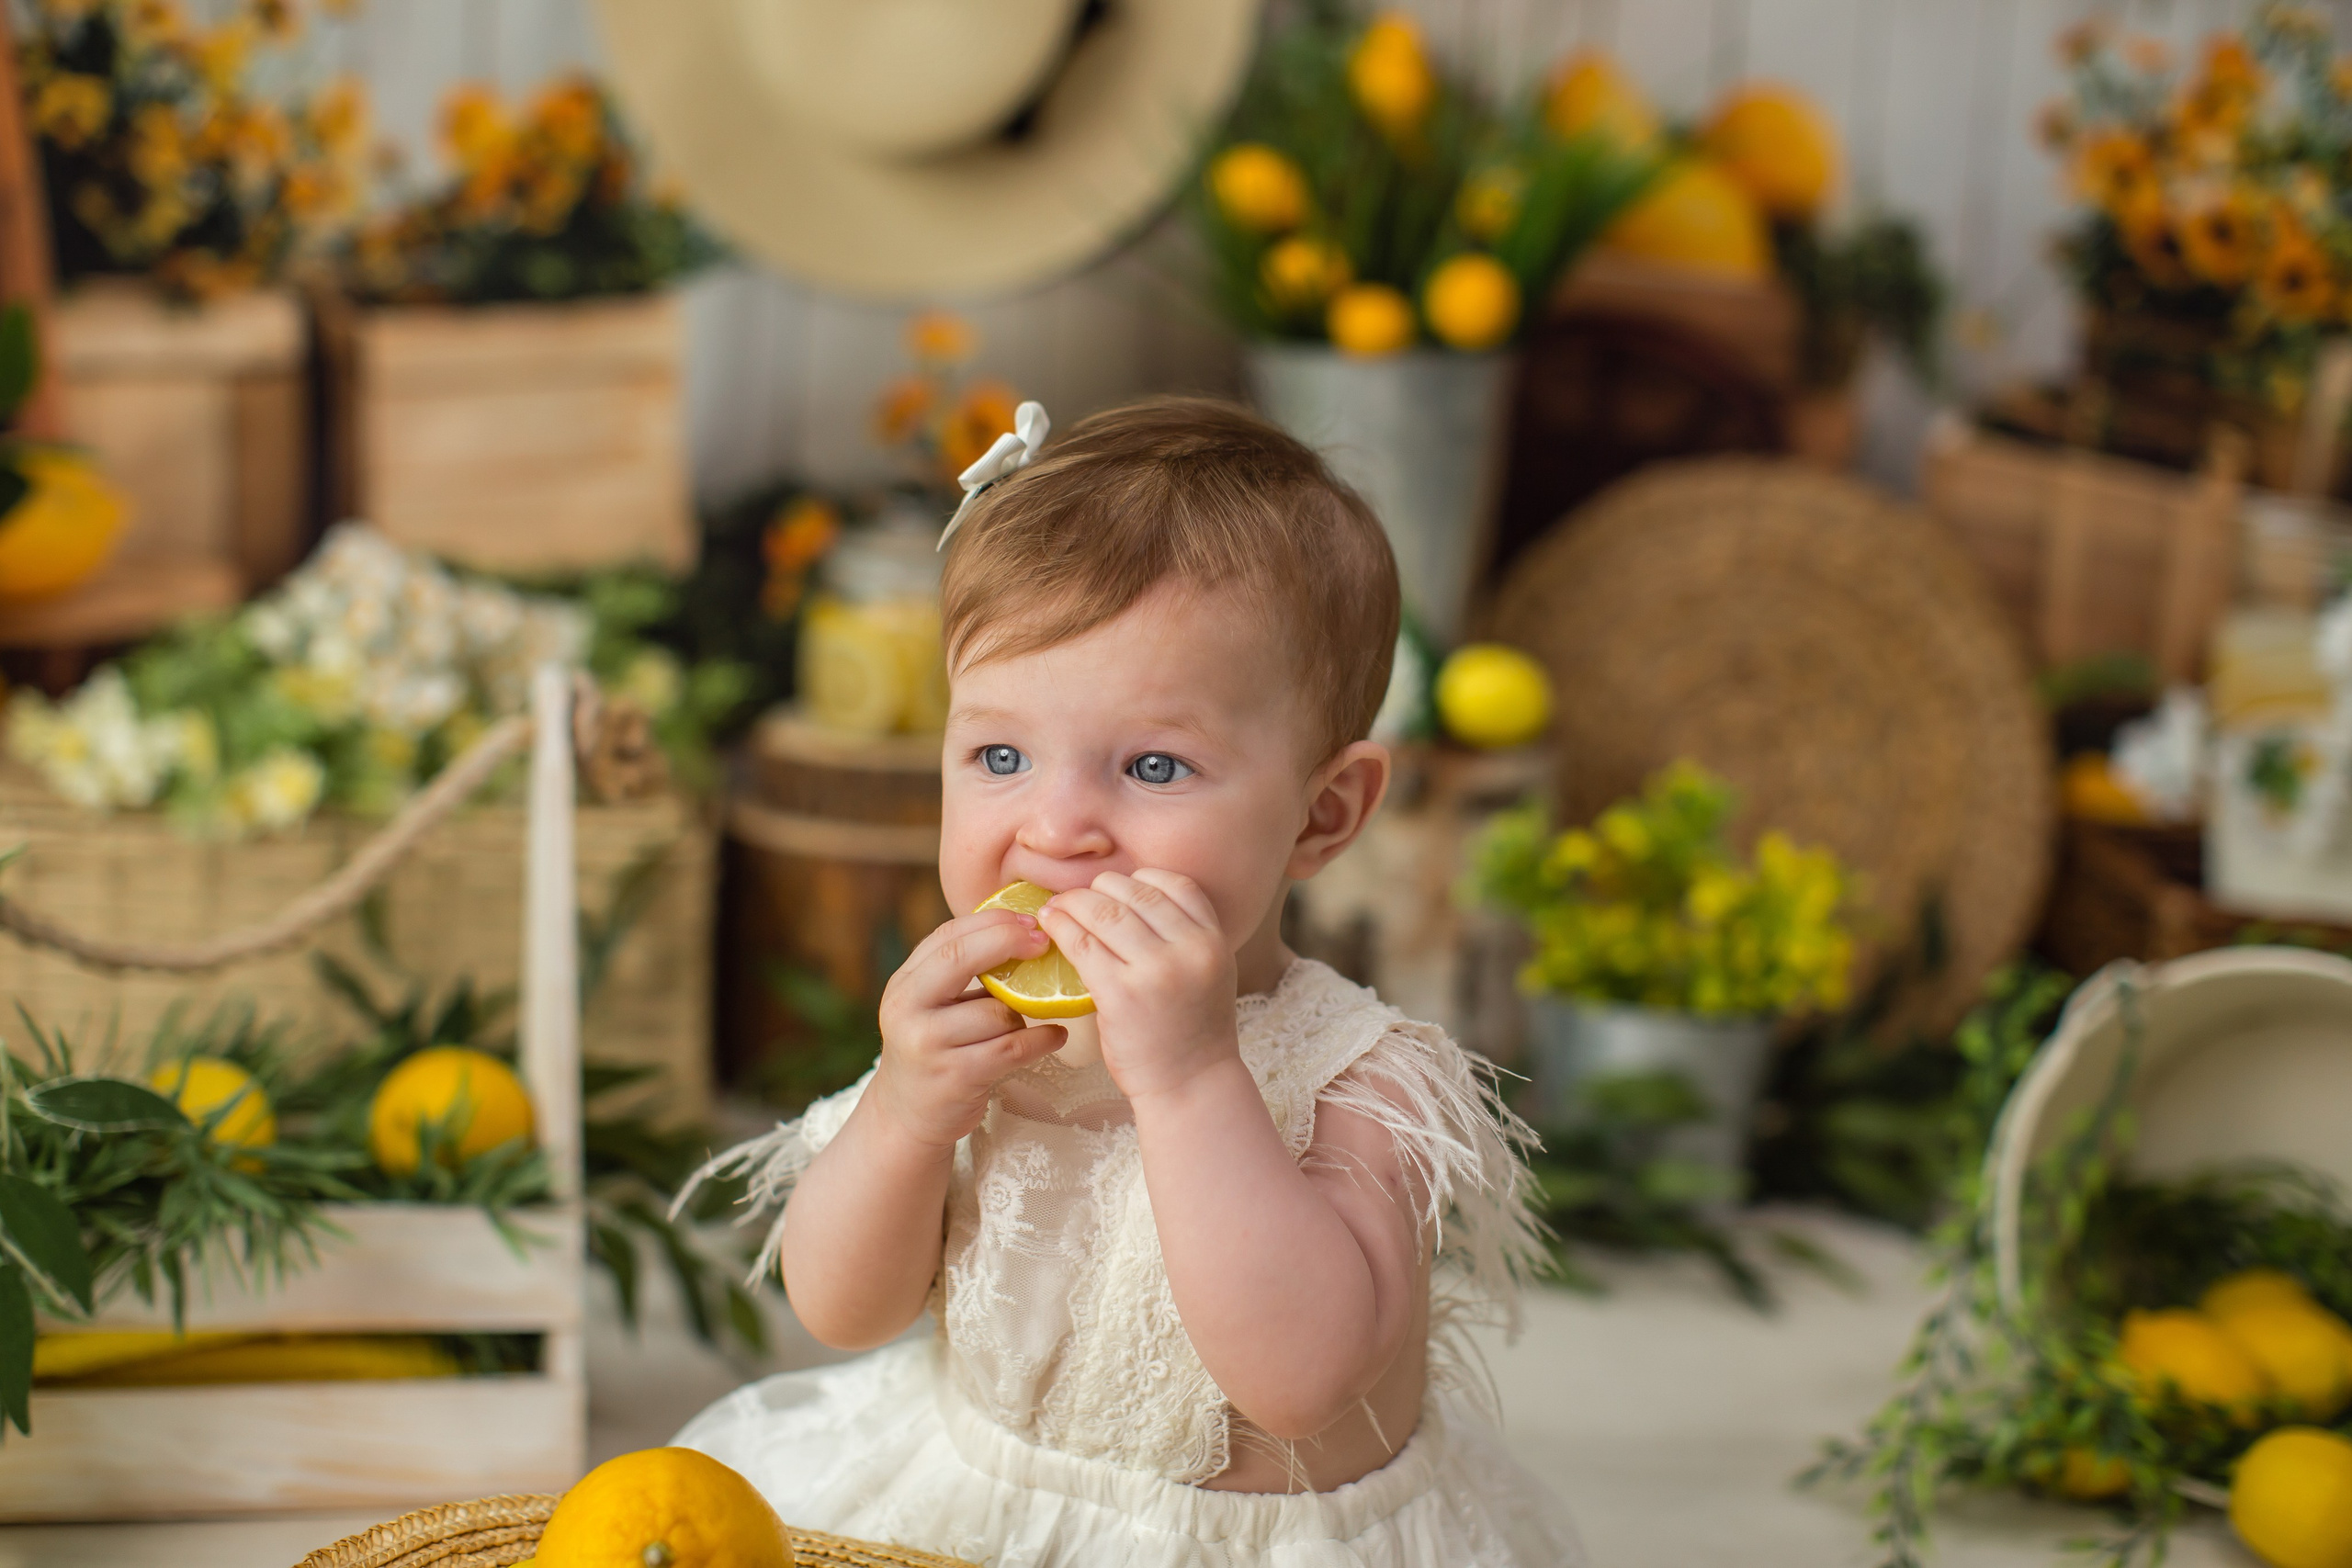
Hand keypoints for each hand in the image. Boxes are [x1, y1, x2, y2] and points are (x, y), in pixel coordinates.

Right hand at [870, 910, 1067, 1148]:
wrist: (907, 1114)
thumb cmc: (934, 1048)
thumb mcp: (930, 1004)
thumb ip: (960, 971)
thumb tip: (1023, 931)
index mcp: (905, 983)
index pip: (947, 936)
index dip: (992, 922)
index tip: (1031, 920)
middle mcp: (907, 1009)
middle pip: (960, 957)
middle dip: (1007, 941)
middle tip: (1044, 942)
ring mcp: (928, 1044)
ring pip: (996, 1011)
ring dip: (1026, 1011)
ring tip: (1038, 1014)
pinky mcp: (954, 1076)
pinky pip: (1011, 1048)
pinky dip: (1041, 1040)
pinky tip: (1055, 1036)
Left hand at [1040, 870, 1238, 1102]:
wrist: (1192, 1085)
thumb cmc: (1193, 1030)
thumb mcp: (1209, 972)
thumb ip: (1184, 936)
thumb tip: (1132, 899)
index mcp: (1214, 941)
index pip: (1176, 885)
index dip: (1141, 880)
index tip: (1117, 890)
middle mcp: (1190, 950)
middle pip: (1135, 893)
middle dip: (1100, 889)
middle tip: (1078, 897)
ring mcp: (1155, 972)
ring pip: (1104, 912)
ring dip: (1073, 903)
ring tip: (1056, 907)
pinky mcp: (1121, 995)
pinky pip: (1082, 945)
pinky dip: (1061, 928)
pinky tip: (1050, 925)